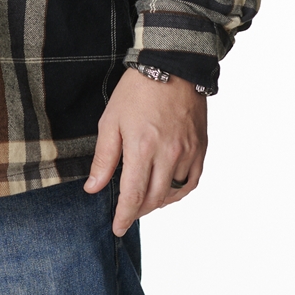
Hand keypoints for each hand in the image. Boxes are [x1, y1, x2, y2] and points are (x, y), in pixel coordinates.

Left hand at [84, 67, 206, 235]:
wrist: (171, 66)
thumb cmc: (136, 90)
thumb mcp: (110, 121)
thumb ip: (104, 159)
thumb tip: (93, 188)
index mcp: (142, 148)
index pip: (133, 196)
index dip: (124, 216)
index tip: (117, 228)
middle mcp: (168, 154)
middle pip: (154, 199)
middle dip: (138, 211)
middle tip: (126, 213)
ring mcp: (187, 152)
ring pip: (173, 193)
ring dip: (157, 203)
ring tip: (143, 201)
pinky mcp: (200, 148)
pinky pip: (192, 182)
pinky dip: (179, 192)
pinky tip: (167, 191)